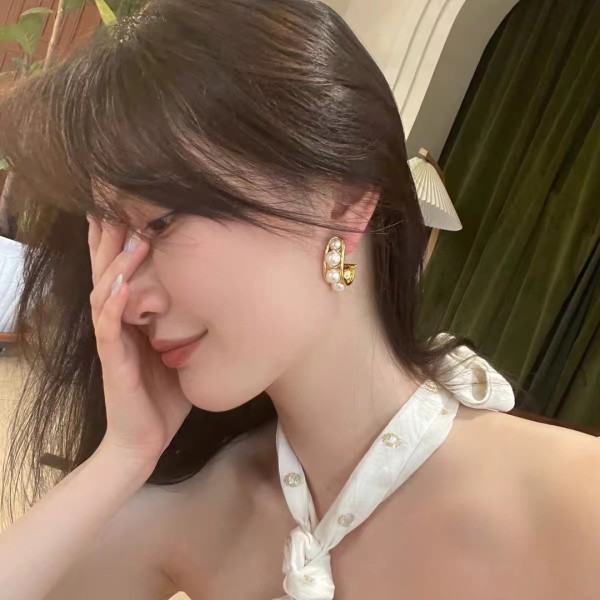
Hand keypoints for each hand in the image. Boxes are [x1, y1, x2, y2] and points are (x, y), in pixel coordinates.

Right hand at [87, 215, 192, 467]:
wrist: (144, 441)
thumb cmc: (163, 397)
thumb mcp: (179, 352)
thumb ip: (187, 326)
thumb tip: (221, 300)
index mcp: (130, 320)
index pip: (120, 274)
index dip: (119, 243)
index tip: (127, 209)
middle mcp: (116, 325)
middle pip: (106, 274)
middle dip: (110, 240)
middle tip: (113, 205)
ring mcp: (112, 343)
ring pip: (105, 294)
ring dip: (116, 264)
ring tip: (129, 235)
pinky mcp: (113, 363)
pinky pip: (109, 329)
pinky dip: (114, 305)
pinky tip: (122, 285)